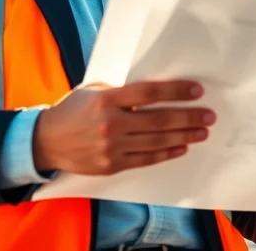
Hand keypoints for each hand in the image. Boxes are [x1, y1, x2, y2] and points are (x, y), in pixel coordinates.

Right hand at [33, 80, 215, 175]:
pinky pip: (146, 159)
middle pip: (159, 119)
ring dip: (184, 136)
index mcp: (107, 99)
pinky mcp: (111, 165)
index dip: (176, 91)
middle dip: (188, 117)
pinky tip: (181, 147)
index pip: (150, 93)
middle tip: (208, 116)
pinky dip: (166, 153)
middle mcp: (111, 123)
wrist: (47, 141)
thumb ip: (122, 91)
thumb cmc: (73, 109)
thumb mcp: (93, 90)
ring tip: (201, 132)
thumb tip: (156, 90)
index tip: (197, 90)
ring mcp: (111, 147)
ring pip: (157, 141)